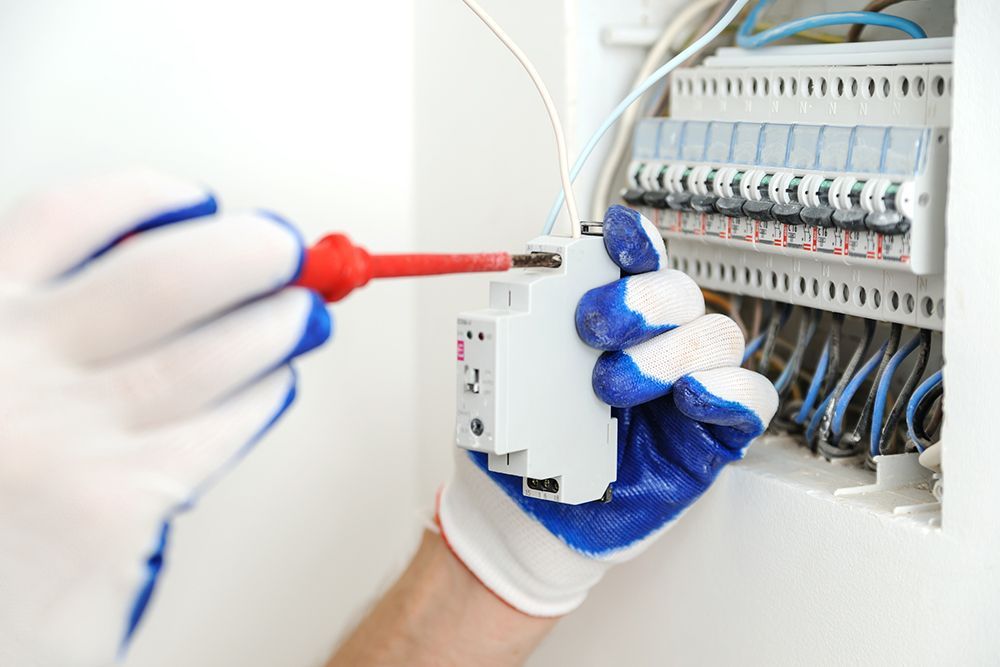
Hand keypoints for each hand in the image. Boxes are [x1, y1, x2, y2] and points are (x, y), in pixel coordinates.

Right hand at [0, 170, 329, 664]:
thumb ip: (39, 336)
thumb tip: (127, 292)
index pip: (66, 221)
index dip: (146, 200)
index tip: (193, 201)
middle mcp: (10, 366)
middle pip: (167, 274)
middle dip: (249, 252)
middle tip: (285, 252)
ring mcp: (64, 437)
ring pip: (208, 351)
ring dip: (275, 324)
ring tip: (302, 317)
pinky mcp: (110, 509)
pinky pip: (216, 431)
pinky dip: (260, 399)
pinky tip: (272, 389)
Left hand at [437, 205, 776, 615]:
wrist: (528, 519)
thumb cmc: (523, 449)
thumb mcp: (502, 386)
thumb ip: (515, 340)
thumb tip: (521, 298)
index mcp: (608, 326)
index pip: (635, 265)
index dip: (634, 242)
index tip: (616, 233)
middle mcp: (652, 348)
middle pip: (680, 292)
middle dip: (641, 299)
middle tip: (594, 326)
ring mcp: (687, 388)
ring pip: (716, 336)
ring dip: (667, 351)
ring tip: (613, 386)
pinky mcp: (712, 435)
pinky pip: (750, 398)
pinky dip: (727, 389)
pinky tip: (688, 397)